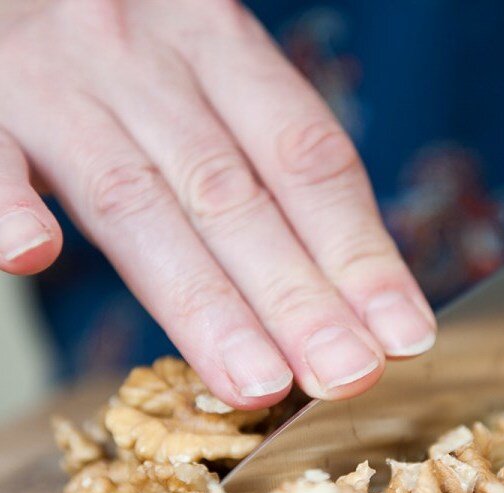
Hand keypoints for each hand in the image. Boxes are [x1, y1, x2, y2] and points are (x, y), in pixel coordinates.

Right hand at [0, 0, 435, 407]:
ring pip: (137, 201)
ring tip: (258, 380)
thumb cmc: (127, 42)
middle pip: (234, 194)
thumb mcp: (207, 70)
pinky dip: (7, 202)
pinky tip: (35, 255)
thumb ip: (264, 161)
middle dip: (297, 296)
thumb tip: (354, 288)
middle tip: (347, 375)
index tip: (403, 335)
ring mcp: (52, 78)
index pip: (307, 161)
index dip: (359, 253)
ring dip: (202, 300)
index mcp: (217, 45)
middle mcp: (142, 56)